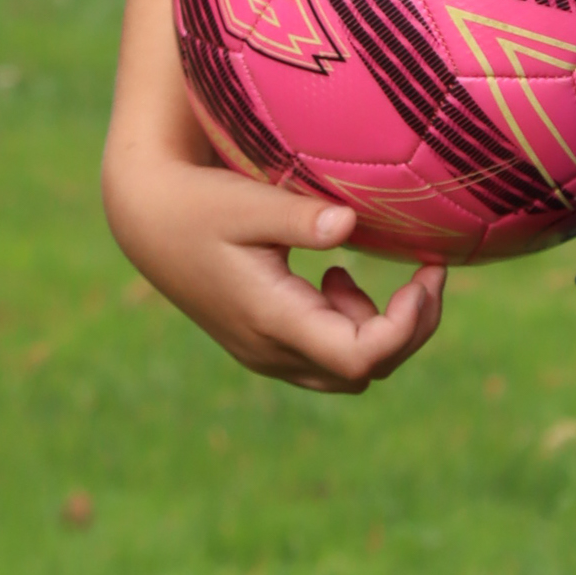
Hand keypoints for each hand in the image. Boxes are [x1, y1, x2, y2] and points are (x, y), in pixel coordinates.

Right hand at [105, 0, 446, 394]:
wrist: (145, 169)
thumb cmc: (195, 73)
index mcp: (179, 207)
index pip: (242, 225)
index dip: (293, 222)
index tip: (345, 205)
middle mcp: (202, 283)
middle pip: (292, 339)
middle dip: (367, 326)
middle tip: (431, 269)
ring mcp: (235, 325)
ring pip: (321, 366)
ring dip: (377, 334)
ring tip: (431, 271)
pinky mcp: (267, 343)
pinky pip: (330, 359)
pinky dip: (365, 328)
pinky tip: (403, 263)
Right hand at [109, 144, 446, 394]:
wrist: (147, 222)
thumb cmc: (198, 203)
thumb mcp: (246, 202)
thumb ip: (297, 217)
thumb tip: (349, 224)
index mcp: (272, 318)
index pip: (360, 357)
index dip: (407, 326)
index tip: (426, 274)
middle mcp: (270, 349)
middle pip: (365, 372)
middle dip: (410, 329)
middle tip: (428, 272)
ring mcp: (265, 352)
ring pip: (347, 371)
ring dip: (378, 329)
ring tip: (356, 273)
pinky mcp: (263, 341)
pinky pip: (325, 358)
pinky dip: (349, 325)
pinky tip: (331, 277)